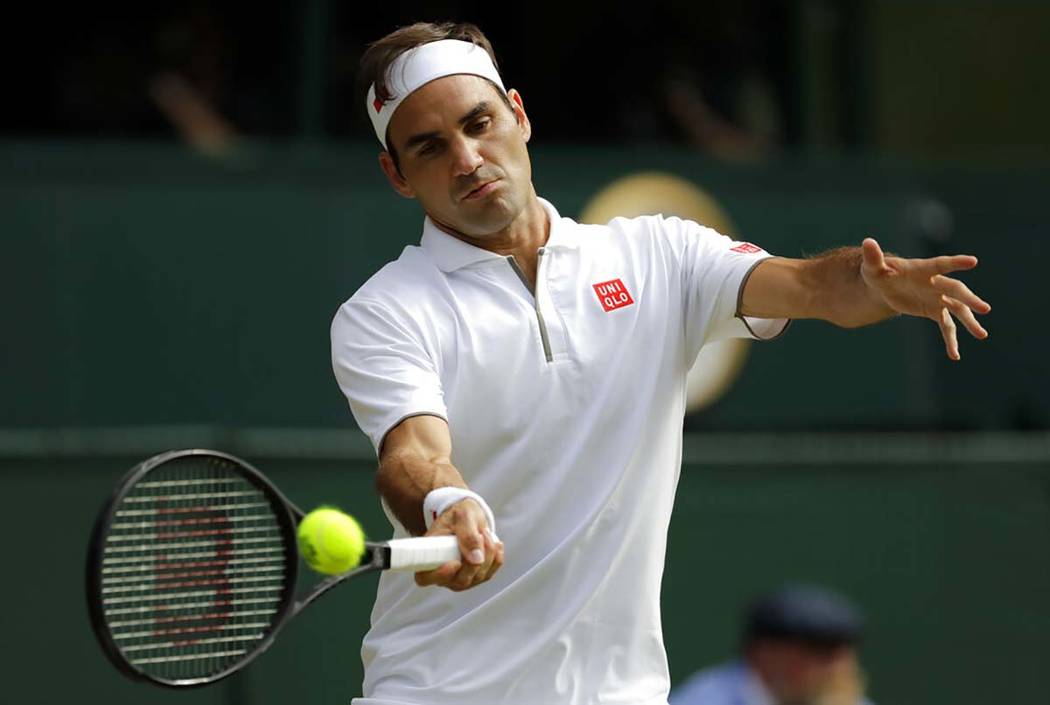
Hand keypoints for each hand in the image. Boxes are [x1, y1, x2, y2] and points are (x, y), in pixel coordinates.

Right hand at [414, 498, 503, 590]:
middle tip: (480, 534)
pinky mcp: (476, 577)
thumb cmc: (458, 516)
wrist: (467, 517)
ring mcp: (460, 578)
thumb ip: (467, 535)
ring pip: (478, 577)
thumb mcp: (462, 516)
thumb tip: (476, 559)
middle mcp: (443, 574)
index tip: (455, 562)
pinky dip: (495, 557)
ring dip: (488, 553)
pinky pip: (490, 573)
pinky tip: (493, 542)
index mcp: (429, 557)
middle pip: (460, 581)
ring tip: (484, 533)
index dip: (439, 575)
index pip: (425, 578)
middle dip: (474, 559)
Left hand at [861, 237, 990, 359]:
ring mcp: (937, 298)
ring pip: (958, 310)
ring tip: (982, 335)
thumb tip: (867, 242)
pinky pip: (946, 327)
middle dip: (969, 299)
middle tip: (984, 309)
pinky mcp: (934, 311)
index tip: (973, 261)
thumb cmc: (879, 272)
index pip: (941, 264)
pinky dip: (951, 340)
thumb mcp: (872, 267)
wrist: (883, 287)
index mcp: (923, 269)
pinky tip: (954, 355)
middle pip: (956, 290)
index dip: (955, 262)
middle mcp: (935, 283)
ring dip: (970, 321)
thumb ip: (873, 257)